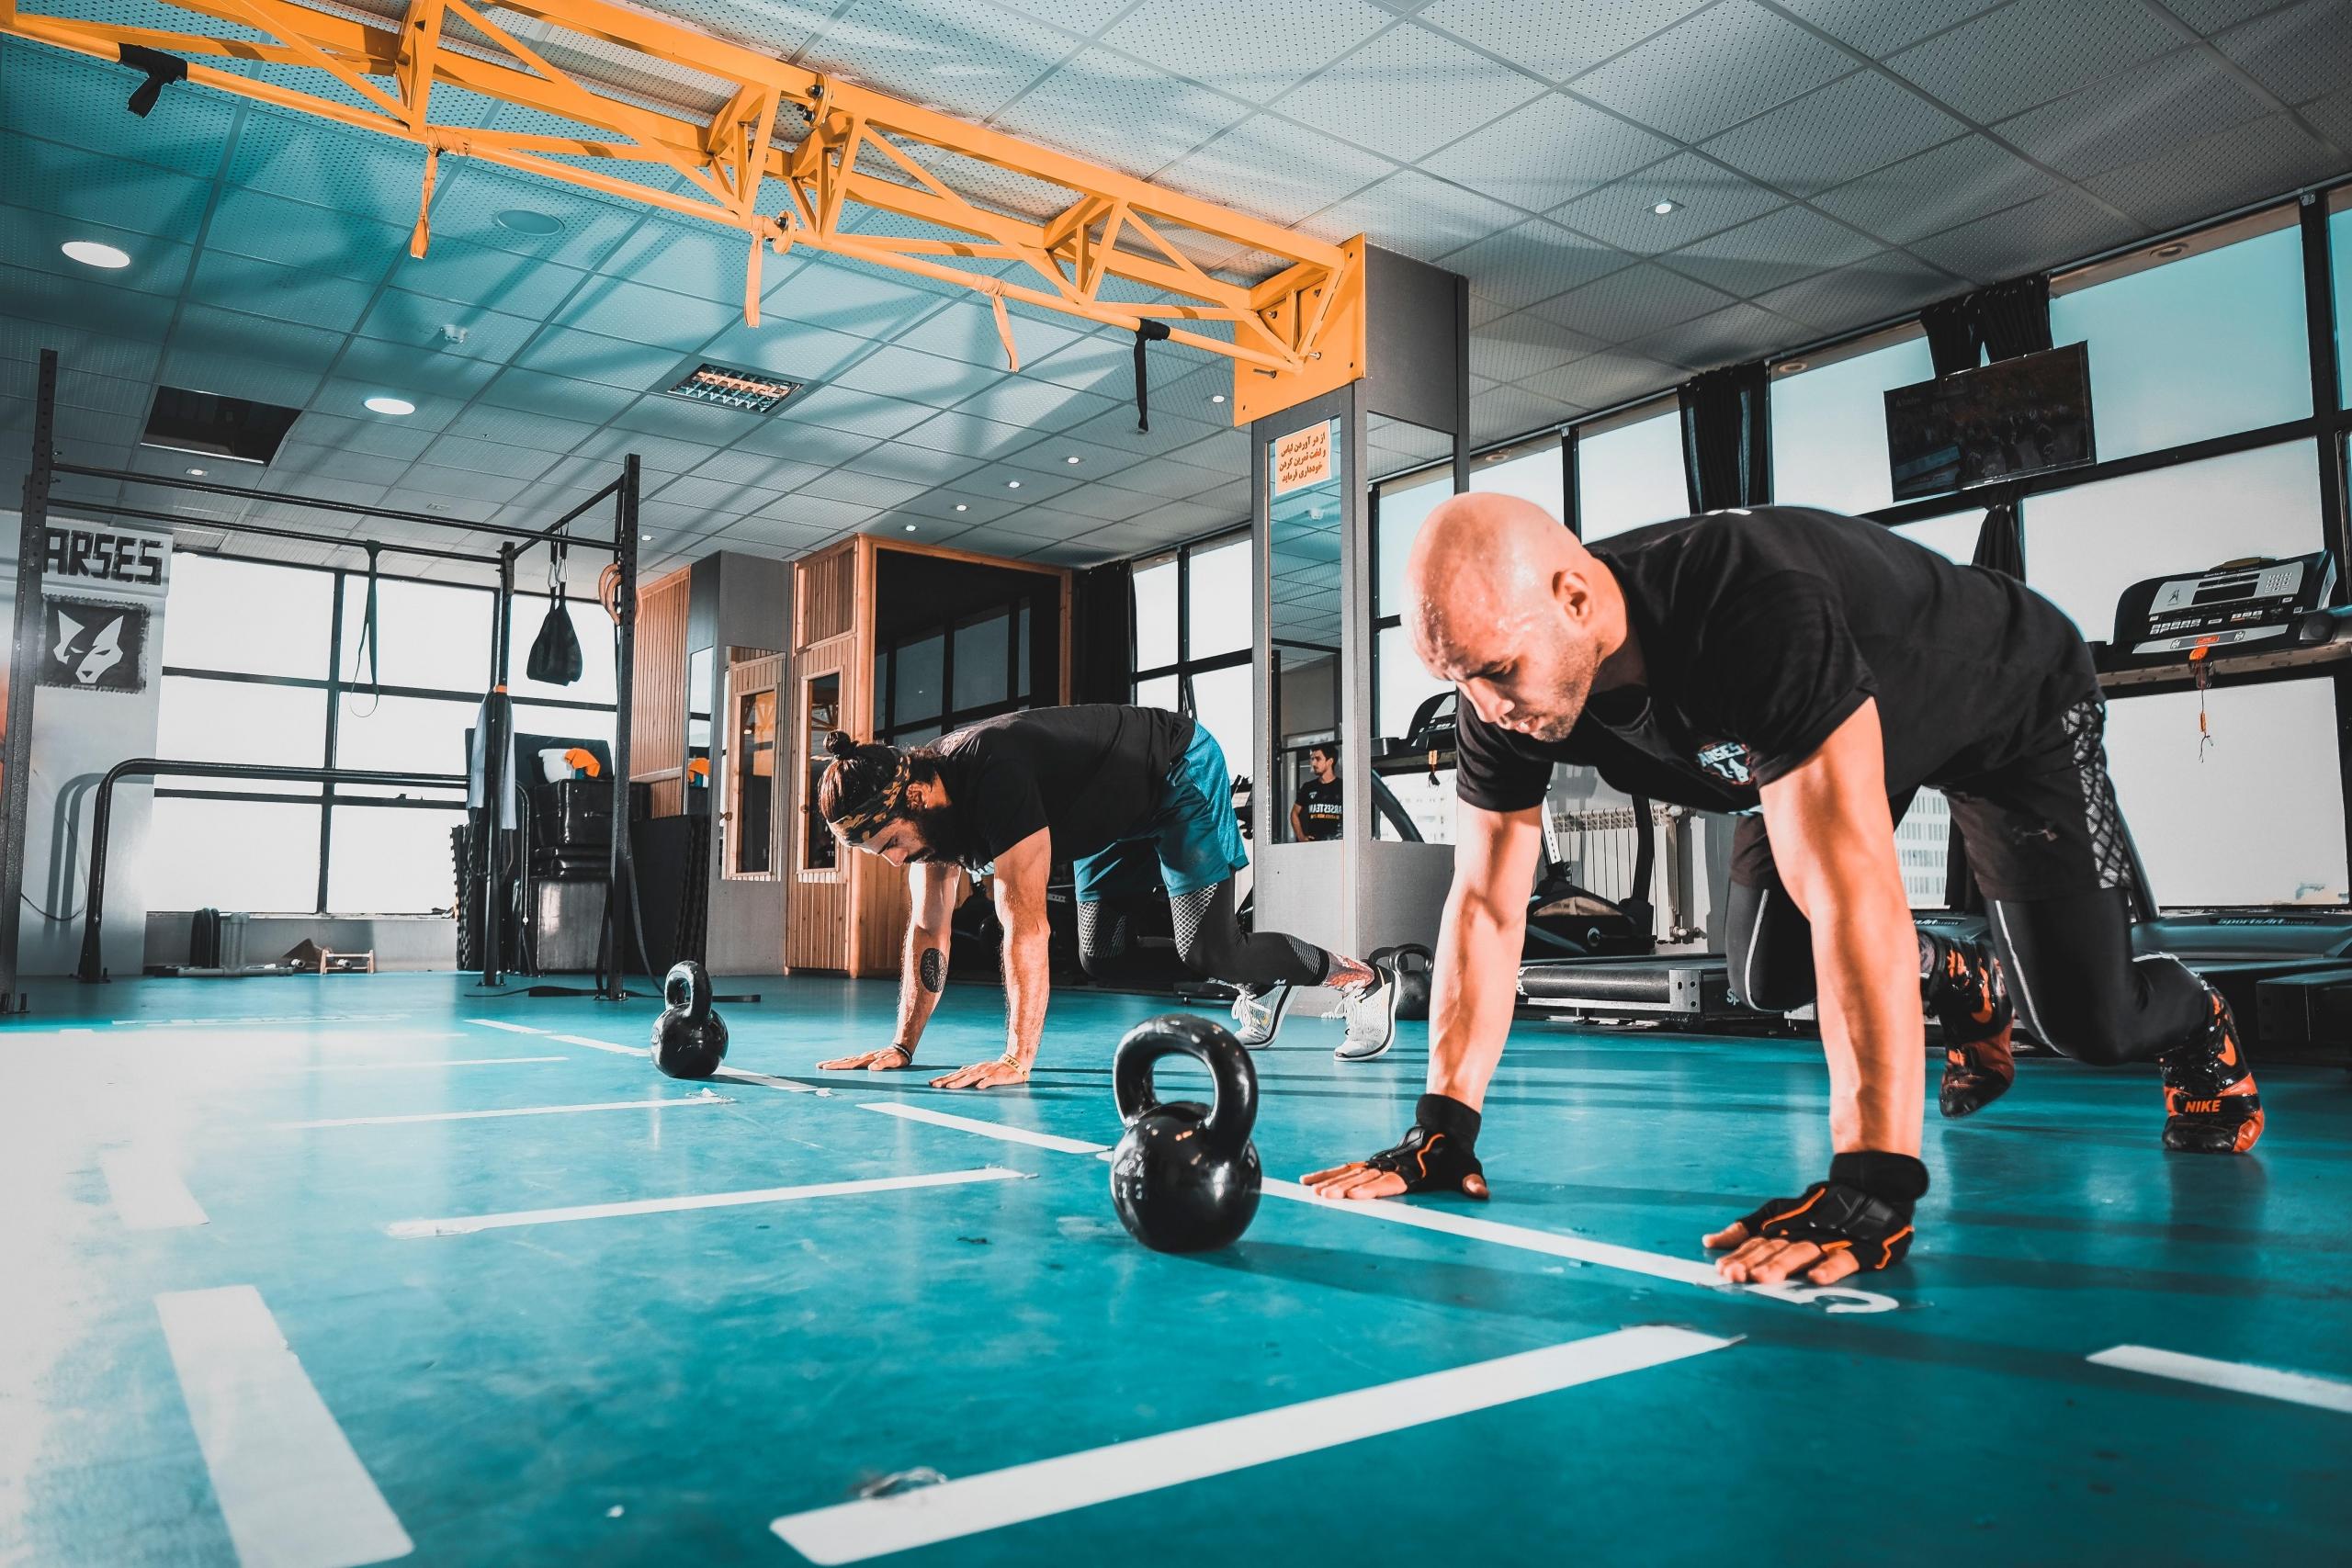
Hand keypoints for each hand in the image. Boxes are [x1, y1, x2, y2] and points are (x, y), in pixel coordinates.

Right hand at [817, 1044, 912, 1071]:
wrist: (902, 1048)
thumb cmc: (898, 1058)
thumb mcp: (893, 1062)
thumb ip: (883, 1064)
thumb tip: (872, 1068)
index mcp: (867, 1060)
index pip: (849, 1064)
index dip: (838, 1066)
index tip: (826, 1067)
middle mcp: (863, 1058)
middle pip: (845, 1061)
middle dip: (831, 1064)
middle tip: (818, 1066)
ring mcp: (864, 1057)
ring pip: (847, 1060)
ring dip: (835, 1063)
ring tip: (824, 1065)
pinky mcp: (866, 1058)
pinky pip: (852, 1061)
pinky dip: (843, 1062)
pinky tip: (840, 1064)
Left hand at [928, 1056, 1030, 1089]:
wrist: (1016, 1063)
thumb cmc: (997, 1069)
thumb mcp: (981, 1070)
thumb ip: (970, 1072)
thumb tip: (958, 1071)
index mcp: (972, 1070)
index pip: (955, 1074)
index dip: (943, 1079)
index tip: (931, 1083)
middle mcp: (977, 1070)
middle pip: (959, 1076)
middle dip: (946, 1081)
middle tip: (934, 1085)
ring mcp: (987, 1073)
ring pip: (971, 1078)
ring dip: (960, 1082)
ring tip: (950, 1087)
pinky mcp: (997, 1077)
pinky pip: (990, 1081)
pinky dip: (984, 1083)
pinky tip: (979, 1087)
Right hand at [1302, 1122, 1487, 1200]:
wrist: (1444, 1128)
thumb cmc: (1454, 1155)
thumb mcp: (1467, 1167)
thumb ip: (1471, 1182)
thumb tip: (1480, 1193)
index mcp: (1413, 1172)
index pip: (1389, 1182)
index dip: (1371, 1188)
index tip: (1353, 1194)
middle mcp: (1393, 1166)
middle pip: (1364, 1177)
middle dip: (1343, 1186)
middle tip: (1324, 1196)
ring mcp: (1381, 1162)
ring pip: (1350, 1171)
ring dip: (1330, 1180)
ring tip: (1310, 1190)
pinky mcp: (1374, 1162)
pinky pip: (1348, 1168)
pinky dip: (1328, 1173)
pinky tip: (1310, 1181)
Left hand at [1703, 1177, 1916, 1284]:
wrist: (1871, 1190)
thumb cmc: (1819, 1209)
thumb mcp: (1779, 1212)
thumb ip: (1745, 1228)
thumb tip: (1709, 1241)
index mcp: (1784, 1227)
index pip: (1756, 1243)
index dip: (1739, 1256)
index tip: (1721, 1270)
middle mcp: (1803, 1233)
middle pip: (1774, 1248)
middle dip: (1754, 1262)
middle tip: (1736, 1276)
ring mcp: (1830, 1240)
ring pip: (1802, 1253)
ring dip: (1782, 1265)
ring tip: (1764, 1279)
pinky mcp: (1858, 1249)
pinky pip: (1843, 1260)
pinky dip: (1830, 1269)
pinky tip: (1816, 1279)